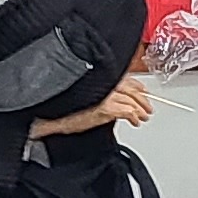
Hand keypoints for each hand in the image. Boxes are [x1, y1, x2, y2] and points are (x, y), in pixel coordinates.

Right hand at [30, 76, 154, 138]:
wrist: (49, 117)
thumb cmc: (61, 108)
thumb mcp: (83, 95)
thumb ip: (98, 90)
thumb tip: (112, 94)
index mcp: (99, 76)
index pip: (125, 77)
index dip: (137, 85)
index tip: (143, 90)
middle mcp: (104, 82)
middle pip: (131, 89)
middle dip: (142, 99)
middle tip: (147, 108)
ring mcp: (105, 95)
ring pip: (132, 100)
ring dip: (140, 109)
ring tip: (144, 116)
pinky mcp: (105, 109)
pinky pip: (127, 112)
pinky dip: (133, 117)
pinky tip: (135, 121)